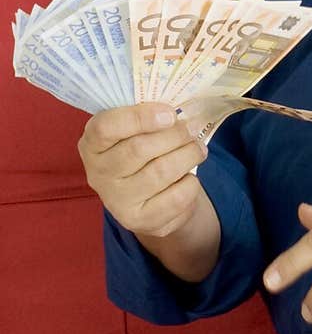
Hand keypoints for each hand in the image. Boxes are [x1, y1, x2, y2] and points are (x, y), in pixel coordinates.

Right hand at [78, 102, 207, 238]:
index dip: (140, 117)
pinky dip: (191, 183)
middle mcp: (98, 173)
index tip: (170, 113)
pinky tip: (190, 176)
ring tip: (198, 148)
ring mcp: (116, 200)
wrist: (147, 199)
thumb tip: (177, 113)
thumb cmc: (142, 152)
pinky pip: (175, 198)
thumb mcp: (135, 131)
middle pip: (139, 148)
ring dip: (188, 155)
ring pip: (161, 172)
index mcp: (92, 144)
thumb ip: (147, 117)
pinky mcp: (138, 221)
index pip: (106, 127)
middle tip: (193, 128)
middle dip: (175, 135)